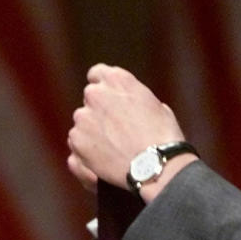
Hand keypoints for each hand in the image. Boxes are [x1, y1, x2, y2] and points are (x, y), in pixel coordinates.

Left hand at [66, 64, 192, 199]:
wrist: (154, 165)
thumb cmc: (163, 136)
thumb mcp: (155, 105)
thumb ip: (134, 98)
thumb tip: (130, 103)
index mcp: (117, 80)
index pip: (97, 74)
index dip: (102, 87)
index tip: (107, 99)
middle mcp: (96, 93)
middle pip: (90, 98)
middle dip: (99, 110)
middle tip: (114, 128)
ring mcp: (83, 116)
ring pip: (82, 121)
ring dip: (92, 130)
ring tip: (111, 147)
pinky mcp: (77, 138)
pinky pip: (76, 142)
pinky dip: (86, 149)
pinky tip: (103, 158)